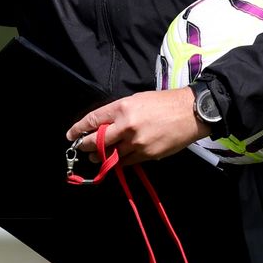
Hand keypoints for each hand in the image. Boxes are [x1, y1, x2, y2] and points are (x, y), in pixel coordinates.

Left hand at [68, 88, 206, 164]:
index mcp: (123, 108)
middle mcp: (127, 126)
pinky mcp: (146, 155)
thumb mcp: (137, 100)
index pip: (93, 120)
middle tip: (82, 148)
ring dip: (102, 157)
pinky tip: (117, 159)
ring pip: (111, 155)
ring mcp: (136, 142)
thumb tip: (104, 126)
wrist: (190, 113)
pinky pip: (126, 162)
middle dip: (86, 146)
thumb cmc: (164, 103)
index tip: (71, 135)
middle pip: (97, 141)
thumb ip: (119, 113)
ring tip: (98, 157)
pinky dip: (120, 161)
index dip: (79, 128)